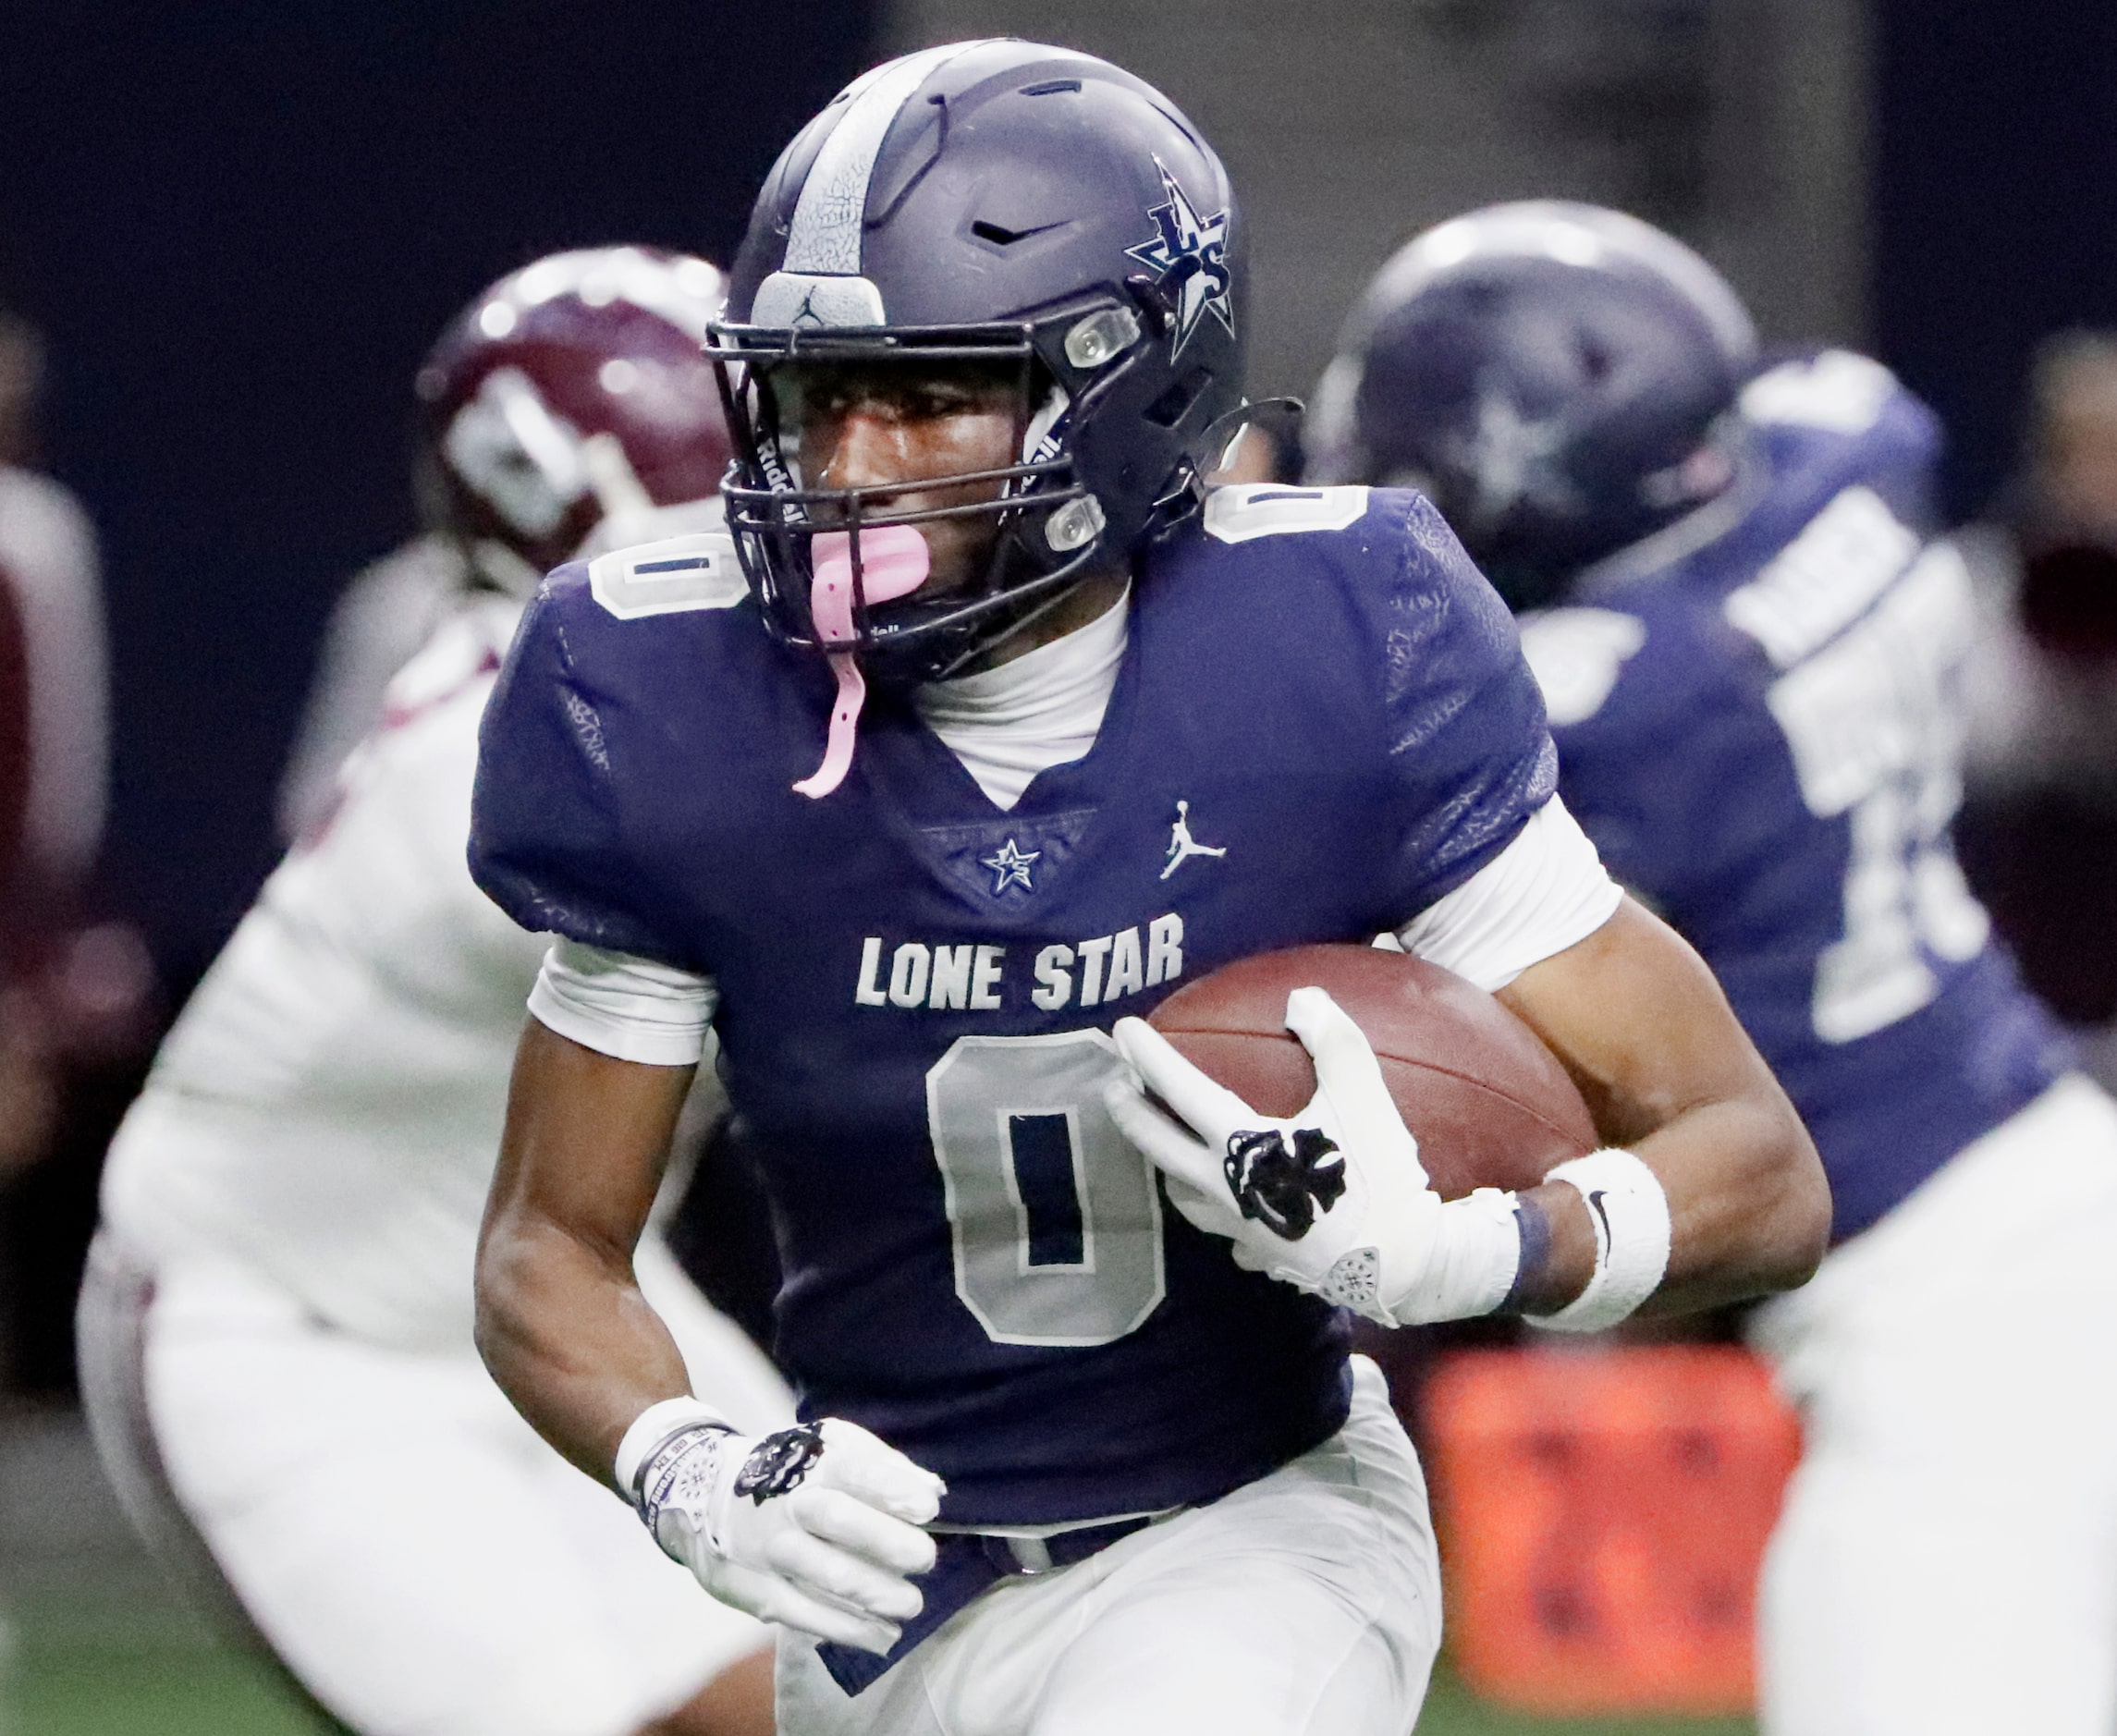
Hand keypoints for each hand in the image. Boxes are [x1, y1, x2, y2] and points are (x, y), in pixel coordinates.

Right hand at [631, 1416, 944, 1654]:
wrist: (702, 1488)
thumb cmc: (791, 1469)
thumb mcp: (832, 1446)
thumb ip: (884, 1466)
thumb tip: (933, 1491)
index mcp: (813, 1462)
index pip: (856, 1471)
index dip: (895, 1490)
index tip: (929, 1509)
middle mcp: (788, 1504)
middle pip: (841, 1523)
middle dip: (890, 1544)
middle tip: (925, 1559)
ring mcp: (770, 1549)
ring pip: (827, 1577)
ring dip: (877, 1595)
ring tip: (910, 1604)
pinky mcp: (756, 1590)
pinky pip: (808, 1616)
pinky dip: (850, 1629)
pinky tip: (883, 1635)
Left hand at [1105, 987, 1520, 1325]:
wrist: (1401, 1265)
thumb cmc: (1377, 1179)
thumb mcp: (1363, 1098)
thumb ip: (1334, 1042)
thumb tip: (1302, 998)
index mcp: (1241, 1145)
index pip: (1181, 1091)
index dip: (1149, 1057)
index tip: (1123, 1030)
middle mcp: (1226, 1188)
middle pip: (1160, 1147)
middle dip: (1131, 1114)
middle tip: (1112, 1087)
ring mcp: (1240, 1229)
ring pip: (1184, 1196)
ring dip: (1166, 1165)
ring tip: (1165, 1146)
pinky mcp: (1265, 1256)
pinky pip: (1226, 1234)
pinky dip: (1217, 1214)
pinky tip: (1230, 1208)